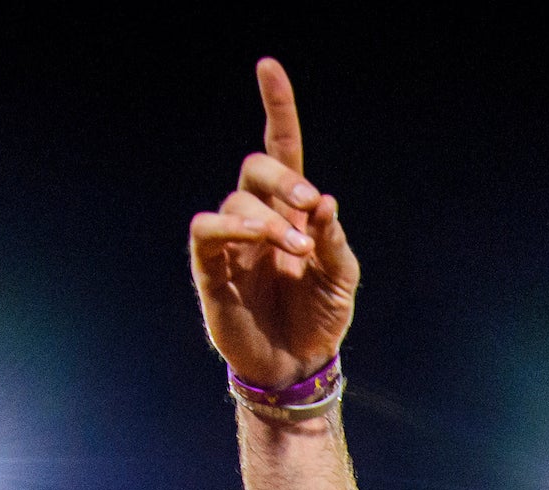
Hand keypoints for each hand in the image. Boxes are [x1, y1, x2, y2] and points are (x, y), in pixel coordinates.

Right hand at [190, 59, 360, 389]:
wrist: (298, 364)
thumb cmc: (319, 318)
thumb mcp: (341, 279)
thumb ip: (334, 241)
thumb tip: (326, 202)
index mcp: (293, 210)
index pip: (281, 149)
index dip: (276, 108)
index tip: (267, 67)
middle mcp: (258, 216)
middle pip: (257, 168)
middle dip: (285, 180)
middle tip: (310, 204)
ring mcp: (233, 240)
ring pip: (238, 201)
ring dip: (271, 219)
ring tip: (297, 250)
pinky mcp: (211, 267)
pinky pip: (208, 230)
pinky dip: (231, 227)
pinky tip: (257, 241)